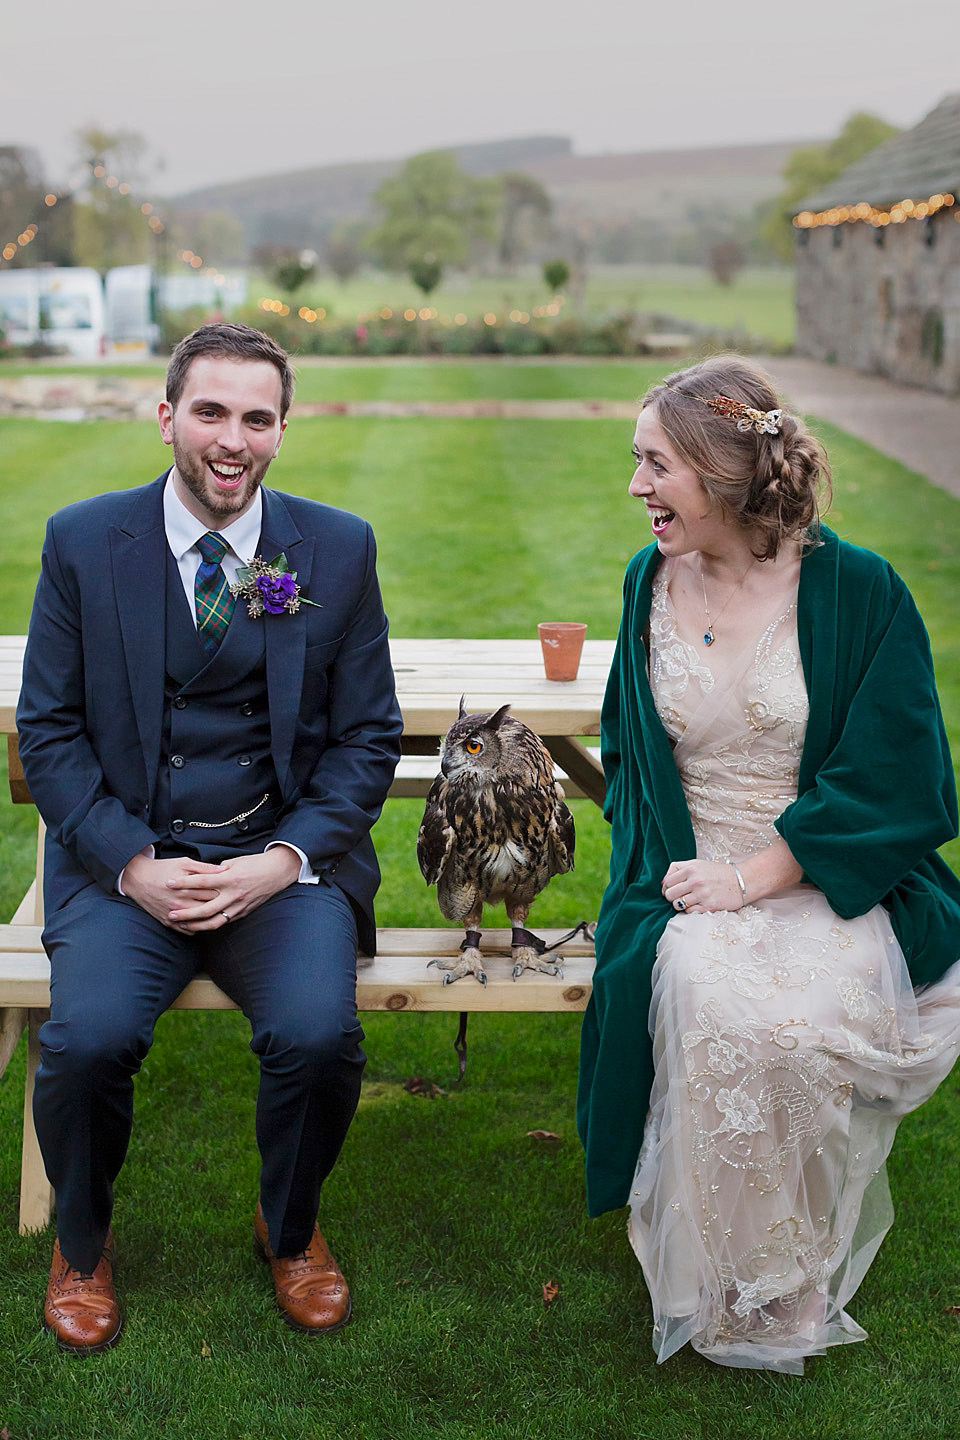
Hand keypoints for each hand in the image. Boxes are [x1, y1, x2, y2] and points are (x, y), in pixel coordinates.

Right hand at [122, 854, 226, 933]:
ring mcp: (174, 915)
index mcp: (187, 888)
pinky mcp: (167, 922)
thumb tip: (225, 869)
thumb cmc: (163, 869)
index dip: (224, 892)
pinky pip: (187, 931)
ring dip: (210, 920)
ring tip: (220, 913)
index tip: (231, 890)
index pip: (213, 894)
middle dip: (220, 906)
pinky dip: (197, 929)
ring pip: (199, 923)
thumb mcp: (184, 863)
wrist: (138, 879)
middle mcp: (180, 903)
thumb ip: (205, 868)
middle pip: (207, 909)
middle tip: (229, 902)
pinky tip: (205, 923)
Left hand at [166, 848, 302, 930]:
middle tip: (171, 913)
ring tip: (182, 924)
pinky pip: (224, 921)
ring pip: (214, 921)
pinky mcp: (243, 912)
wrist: (277, 872)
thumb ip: (217, 870)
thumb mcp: (234, 862)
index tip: (169, 883)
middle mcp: (234, 894)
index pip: (202, 881)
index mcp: (230, 878)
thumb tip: (202, 874)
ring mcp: (239, 906)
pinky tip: (199, 926)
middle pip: (205, 908)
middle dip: (186, 913)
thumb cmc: (255, 864)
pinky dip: (210, 925)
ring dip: (196, 924)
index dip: (184, 883)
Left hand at [662, 859, 743, 914]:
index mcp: (691, 868)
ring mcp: (702, 894)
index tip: (670, 890)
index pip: (666, 882)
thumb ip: (678, 868)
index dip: (666, 888)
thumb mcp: (697, 864)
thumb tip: (662, 882)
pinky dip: (690, 910)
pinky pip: (689, 912)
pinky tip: (697, 905)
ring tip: (689, 901)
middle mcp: (695, 880)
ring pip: (677, 905)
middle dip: (671, 897)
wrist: (742, 881)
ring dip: (681, 905)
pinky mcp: (709, 906)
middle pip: (669, 894)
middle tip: (678, 897)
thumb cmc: (717, 873)